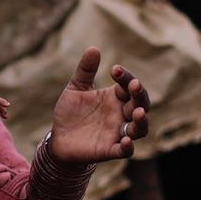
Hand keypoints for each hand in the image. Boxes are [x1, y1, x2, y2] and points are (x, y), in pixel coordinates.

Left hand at [47, 47, 149, 164]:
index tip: (114, 69)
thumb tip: (94, 48)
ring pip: (139, 128)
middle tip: (134, 85)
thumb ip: (85, 70)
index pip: (128, 85)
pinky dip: (128, 146)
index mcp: (115, 98)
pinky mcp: (110, 150)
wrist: (59, 138)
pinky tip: (125, 140)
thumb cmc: (71, 112)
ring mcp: (118, 132)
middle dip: (140, 95)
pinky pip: (125, 150)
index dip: (126, 77)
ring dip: (141, 121)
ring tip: (138, 112)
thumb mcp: (75, 88)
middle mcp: (121, 114)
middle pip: (140, 104)